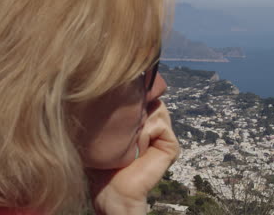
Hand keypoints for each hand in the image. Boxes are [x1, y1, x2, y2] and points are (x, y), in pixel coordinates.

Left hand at [87, 100, 179, 214]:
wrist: (110, 190)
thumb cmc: (101, 160)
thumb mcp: (103, 126)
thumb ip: (114, 105)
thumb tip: (115, 83)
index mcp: (141, 117)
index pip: (141, 91)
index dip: (129, 96)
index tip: (114, 108)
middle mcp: (155, 122)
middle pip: (149, 96)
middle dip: (132, 109)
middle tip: (120, 133)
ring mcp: (165, 133)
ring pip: (155, 106)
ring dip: (136, 123)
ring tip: (128, 143)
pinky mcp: (172, 145)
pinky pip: (158, 123)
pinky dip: (143, 134)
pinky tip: (137, 151)